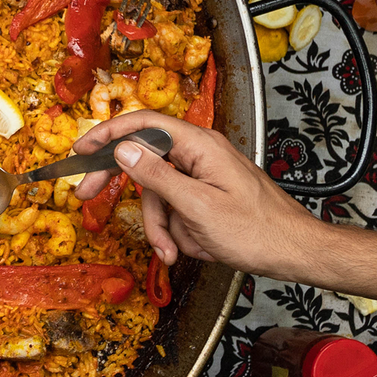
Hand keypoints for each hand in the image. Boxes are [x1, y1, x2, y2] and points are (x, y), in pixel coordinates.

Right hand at [71, 110, 324, 274]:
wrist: (296, 252)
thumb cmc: (256, 231)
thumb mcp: (197, 207)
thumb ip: (156, 176)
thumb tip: (123, 149)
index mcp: (200, 146)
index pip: (144, 124)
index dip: (107, 133)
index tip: (81, 149)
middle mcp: (200, 153)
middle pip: (146, 160)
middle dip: (122, 186)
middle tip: (86, 197)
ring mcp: (204, 174)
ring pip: (159, 192)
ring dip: (159, 225)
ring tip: (171, 251)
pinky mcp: (207, 194)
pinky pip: (176, 207)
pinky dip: (175, 230)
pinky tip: (187, 249)